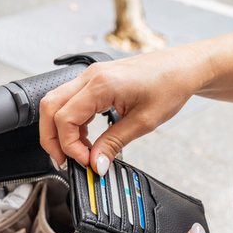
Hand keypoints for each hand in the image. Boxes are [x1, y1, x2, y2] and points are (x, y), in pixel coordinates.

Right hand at [39, 46, 201, 174]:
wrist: (182, 68)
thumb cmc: (169, 86)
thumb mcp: (142, 122)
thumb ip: (114, 144)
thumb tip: (96, 164)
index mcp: (100, 85)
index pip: (65, 119)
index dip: (69, 146)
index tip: (85, 161)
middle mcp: (90, 76)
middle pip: (50, 108)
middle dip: (52, 139)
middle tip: (65, 161)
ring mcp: (91, 76)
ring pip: (57, 104)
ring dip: (61, 131)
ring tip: (78, 152)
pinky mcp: (96, 81)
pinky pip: (72, 102)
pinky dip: (72, 122)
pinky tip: (86, 137)